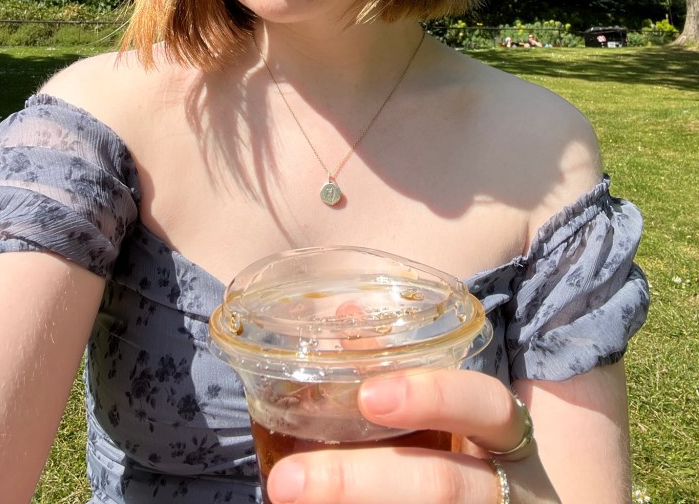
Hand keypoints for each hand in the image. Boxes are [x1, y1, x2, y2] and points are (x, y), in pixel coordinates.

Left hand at [266, 369, 558, 503]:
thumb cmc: (473, 451)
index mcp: (508, 439)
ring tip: (286, 496)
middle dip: (358, 481)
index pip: (487, 407)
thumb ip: (406, 369)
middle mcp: (510, 489)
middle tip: (287, 479)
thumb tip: (348, 311)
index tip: (367, 397)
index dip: (434, 396)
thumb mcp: (456, 415)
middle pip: (444, 486)